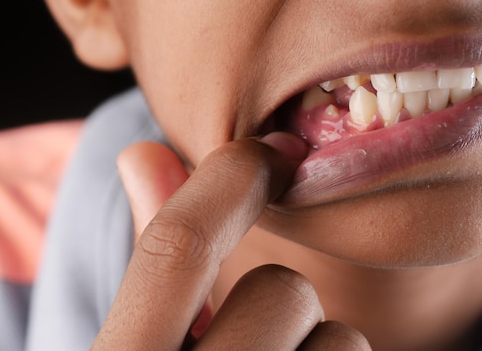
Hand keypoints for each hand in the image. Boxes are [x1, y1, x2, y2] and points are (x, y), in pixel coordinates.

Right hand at [91, 133, 368, 349]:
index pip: (178, 248)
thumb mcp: (144, 332)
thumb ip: (153, 250)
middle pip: (282, 292)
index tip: (274, 150)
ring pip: (340, 337)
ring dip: (312, 344)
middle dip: (277, 300)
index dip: (229, 180)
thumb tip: (142, 150)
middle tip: (251, 336)